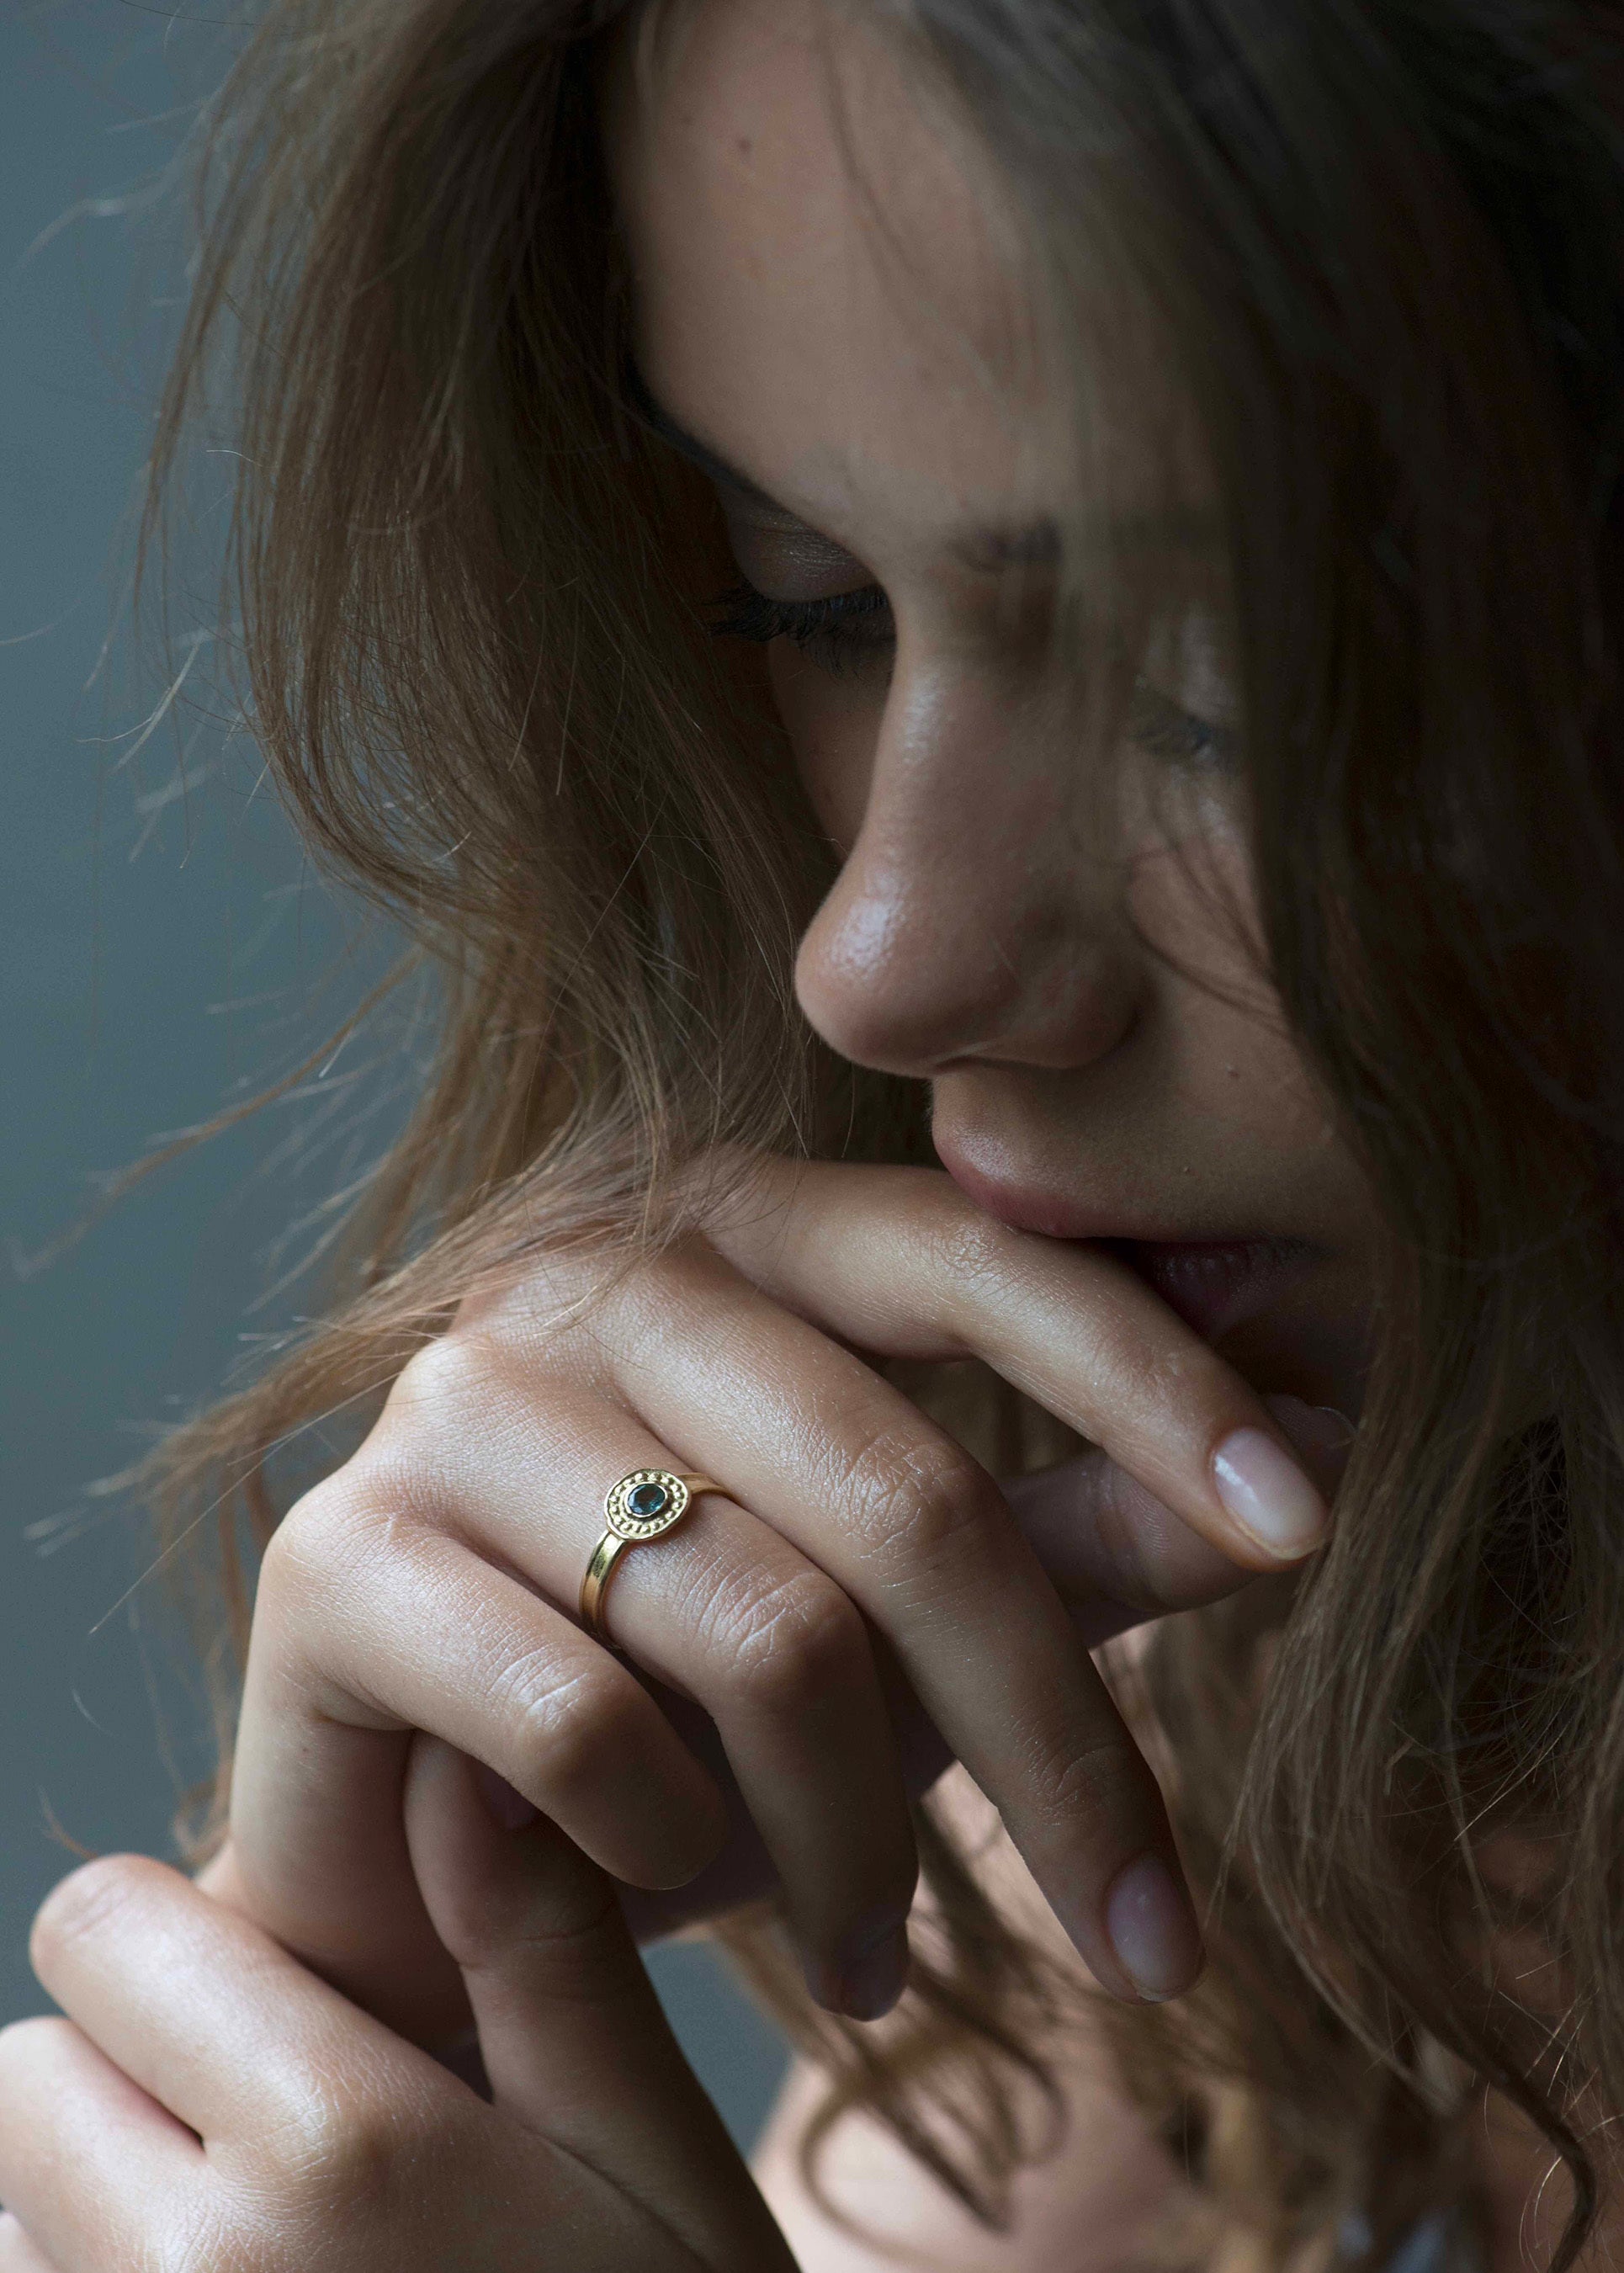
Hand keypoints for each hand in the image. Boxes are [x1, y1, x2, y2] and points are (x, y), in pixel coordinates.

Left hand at [0, 1740, 795, 2271]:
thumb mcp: (653, 2165)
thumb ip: (546, 1956)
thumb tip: (466, 1763)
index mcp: (342, 2146)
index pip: (107, 1923)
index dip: (189, 1941)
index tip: (273, 1995)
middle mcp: (192, 2272)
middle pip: (22, 2066)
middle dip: (122, 2075)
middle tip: (265, 2137)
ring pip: (2, 2214)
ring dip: (88, 2214)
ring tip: (259, 2267)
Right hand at [212, 1159, 1342, 2040]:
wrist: (411, 1840)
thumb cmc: (682, 1702)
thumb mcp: (905, 1611)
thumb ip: (1077, 1526)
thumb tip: (1301, 1476)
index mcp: (733, 1231)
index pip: (978, 1257)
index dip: (1156, 1382)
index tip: (1307, 1527)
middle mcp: (581, 1276)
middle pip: (900, 1487)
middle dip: (1057, 1739)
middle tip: (1151, 1934)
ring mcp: (445, 1405)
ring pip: (762, 1626)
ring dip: (863, 1840)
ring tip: (881, 1953)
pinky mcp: (337, 1560)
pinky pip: (585, 1723)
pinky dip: (673, 1847)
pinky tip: (680, 1896)